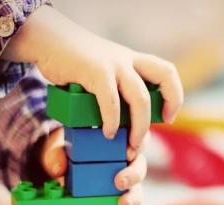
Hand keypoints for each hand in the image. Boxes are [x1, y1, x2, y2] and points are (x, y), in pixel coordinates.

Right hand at [3, 5, 182, 150]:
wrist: (49, 41)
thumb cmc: (75, 64)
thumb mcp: (104, 72)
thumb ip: (117, 90)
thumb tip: (123, 124)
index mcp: (133, 61)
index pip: (167, 72)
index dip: (174, 94)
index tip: (168, 116)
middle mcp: (128, 60)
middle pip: (165, 76)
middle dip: (169, 105)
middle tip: (155, 129)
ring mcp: (114, 64)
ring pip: (140, 98)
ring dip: (139, 126)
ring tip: (130, 145)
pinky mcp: (95, 71)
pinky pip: (111, 101)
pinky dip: (111, 121)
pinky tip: (106, 132)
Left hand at [41, 127, 147, 204]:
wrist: (60, 166)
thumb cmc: (65, 150)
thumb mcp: (58, 146)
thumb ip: (55, 154)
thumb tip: (58, 168)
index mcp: (117, 137)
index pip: (137, 137)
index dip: (138, 143)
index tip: (128, 153)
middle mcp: (126, 156)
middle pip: (140, 163)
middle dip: (134, 173)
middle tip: (120, 182)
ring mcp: (126, 176)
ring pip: (138, 184)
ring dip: (134, 194)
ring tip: (123, 203)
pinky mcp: (122, 192)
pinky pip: (132, 198)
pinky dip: (130, 203)